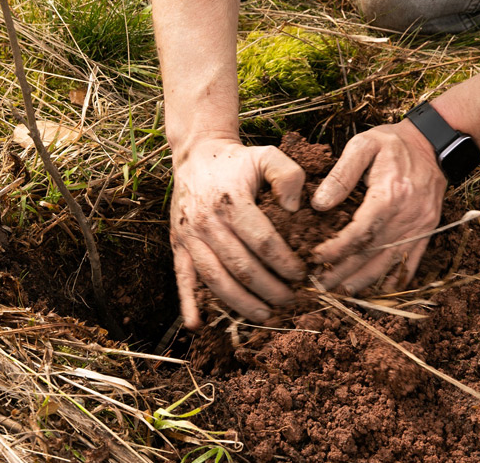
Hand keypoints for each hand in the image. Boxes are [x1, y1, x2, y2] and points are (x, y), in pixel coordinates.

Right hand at [170, 137, 307, 328]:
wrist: (196, 154)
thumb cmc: (238, 161)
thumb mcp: (267, 155)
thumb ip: (287, 176)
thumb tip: (294, 209)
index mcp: (231, 201)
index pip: (263, 242)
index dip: (284, 262)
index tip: (301, 274)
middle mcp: (207, 221)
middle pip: (242, 267)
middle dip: (269, 289)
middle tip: (290, 300)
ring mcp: (189, 236)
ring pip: (216, 279)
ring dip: (241, 303)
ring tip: (265, 316)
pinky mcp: (178, 244)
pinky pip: (182, 278)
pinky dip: (188, 303)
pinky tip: (196, 325)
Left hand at [312, 121, 445, 293]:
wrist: (434, 143)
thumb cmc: (394, 142)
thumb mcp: (364, 145)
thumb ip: (341, 174)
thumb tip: (319, 203)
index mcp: (390, 194)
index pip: (359, 232)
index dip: (336, 249)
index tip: (314, 258)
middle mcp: (407, 216)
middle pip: (372, 253)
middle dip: (344, 272)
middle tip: (320, 284)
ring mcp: (420, 226)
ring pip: (390, 262)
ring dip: (365, 280)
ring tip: (341, 291)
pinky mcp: (427, 230)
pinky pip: (411, 261)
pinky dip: (395, 279)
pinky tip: (378, 291)